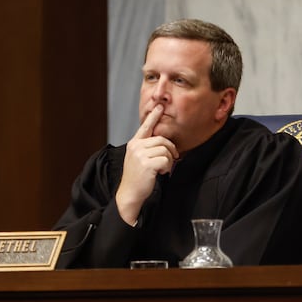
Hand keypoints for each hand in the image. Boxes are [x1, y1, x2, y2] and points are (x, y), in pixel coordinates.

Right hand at [116, 105, 178, 224]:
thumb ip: (147, 148)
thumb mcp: (139, 159)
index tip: (160, 107)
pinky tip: (161, 173)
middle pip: (162, 139)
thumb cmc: (137, 178)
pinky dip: (167, 167)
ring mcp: (140, 154)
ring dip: (168, 161)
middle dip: (170, 150)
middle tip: (171, 160)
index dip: (153, 116)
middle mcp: (136, 146)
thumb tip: (164, 143)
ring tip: (162, 169)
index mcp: (134, 144)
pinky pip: (166, 160)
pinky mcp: (146, 164)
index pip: (145, 127)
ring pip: (165, 150)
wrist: (129, 194)